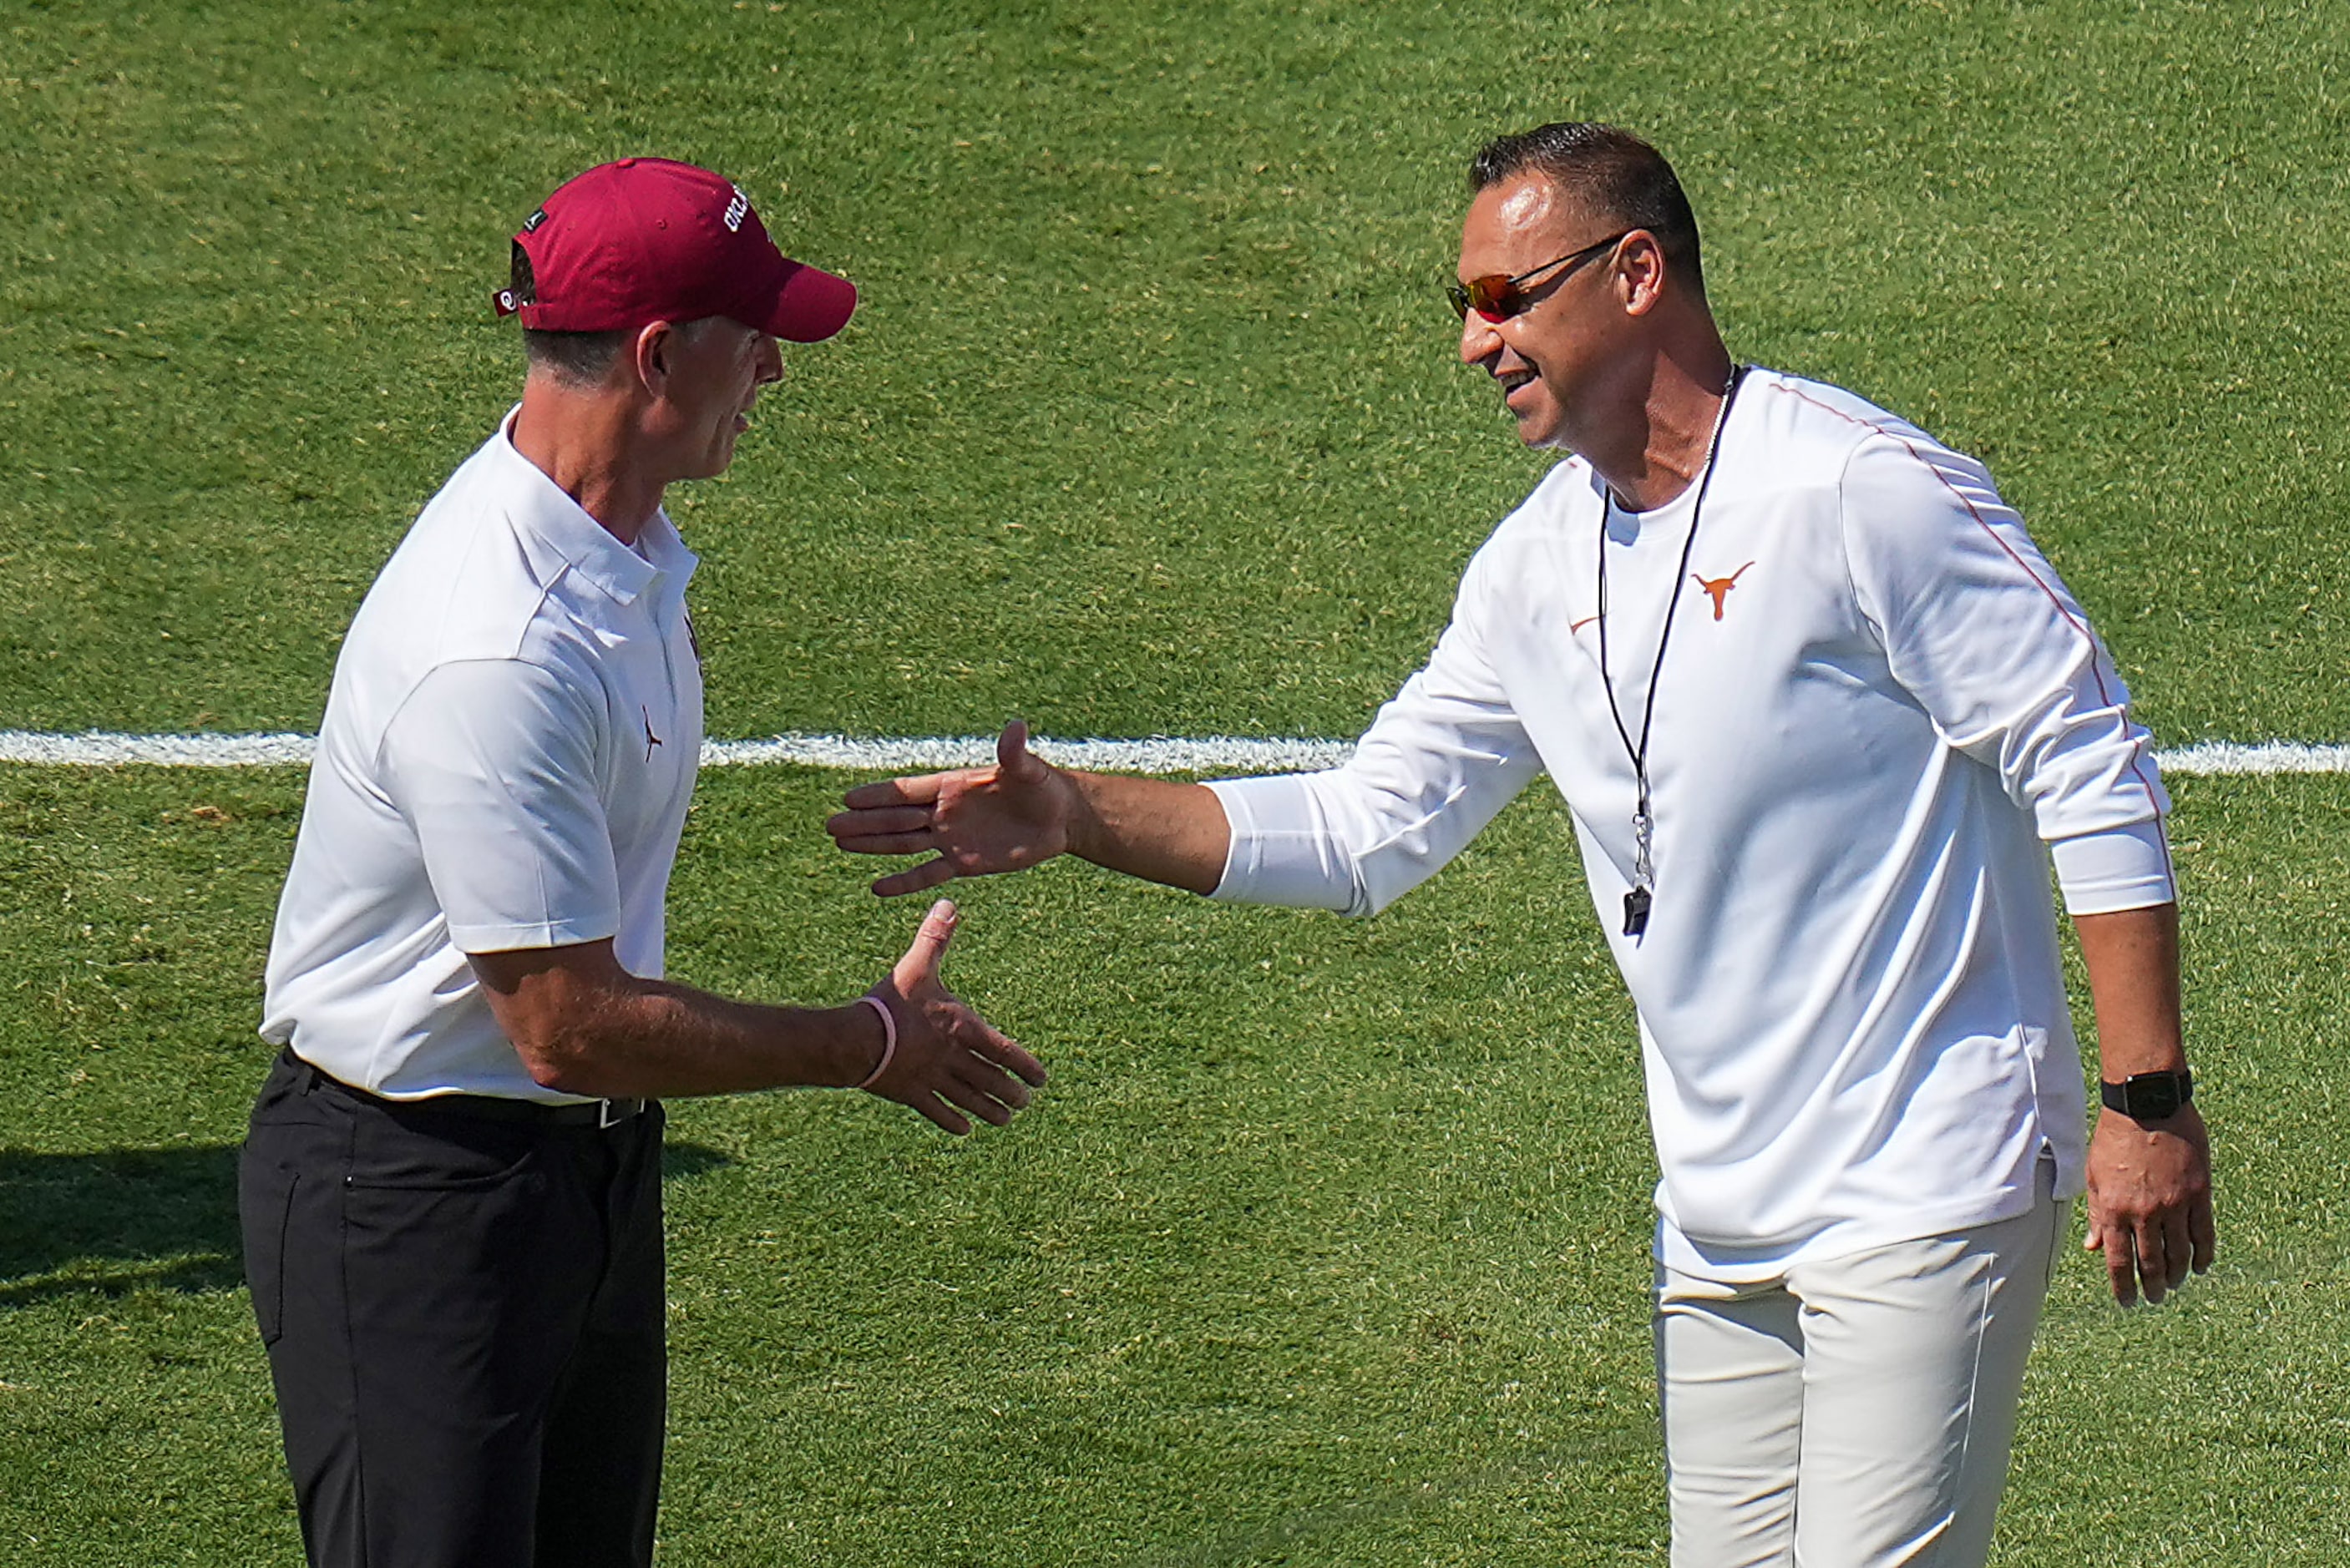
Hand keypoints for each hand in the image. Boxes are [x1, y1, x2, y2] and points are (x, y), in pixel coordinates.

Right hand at [828, 720, 1078, 896]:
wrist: (1060, 818)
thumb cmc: (1044, 787)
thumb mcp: (1029, 769)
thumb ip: (1015, 753)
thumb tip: (1016, 726)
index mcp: (953, 786)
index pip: (908, 791)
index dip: (880, 795)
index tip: (848, 797)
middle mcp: (945, 812)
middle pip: (897, 818)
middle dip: (864, 821)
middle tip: (830, 825)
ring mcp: (952, 838)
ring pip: (904, 843)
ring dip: (873, 844)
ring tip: (840, 843)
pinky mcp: (965, 863)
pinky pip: (928, 873)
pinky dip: (905, 882)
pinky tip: (878, 887)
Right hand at [861, 899, 1047, 1134]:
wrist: (855, 1038)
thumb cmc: (889, 1001)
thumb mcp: (917, 966)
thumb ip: (935, 938)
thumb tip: (949, 903)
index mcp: (962, 1028)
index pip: (1005, 1051)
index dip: (1026, 1067)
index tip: (1042, 1080)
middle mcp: (954, 1057)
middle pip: (992, 1081)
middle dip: (1011, 1094)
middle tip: (1025, 1103)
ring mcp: (933, 1079)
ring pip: (970, 1100)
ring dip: (989, 1110)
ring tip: (1005, 1119)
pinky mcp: (911, 1095)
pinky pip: (938, 1112)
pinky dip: (953, 1121)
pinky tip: (964, 1129)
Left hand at [2084, 1101, 2213, 1305]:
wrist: (2146, 1106)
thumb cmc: (2114, 1138)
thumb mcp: (2094, 1175)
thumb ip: (2098, 1214)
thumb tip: (2095, 1247)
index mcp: (2115, 1208)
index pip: (2119, 1261)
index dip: (2123, 1287)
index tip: (2127, 1302)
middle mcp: (2145, 1212)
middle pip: (2152, 1263)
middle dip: (2153, 1286)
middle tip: (2154, 1298)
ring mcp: (2175, 1204)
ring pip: (2180, 1253)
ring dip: (2178, 1274)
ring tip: (2175, 1284)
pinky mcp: (2200, 1193)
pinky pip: (2205, 1234)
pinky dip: (2204, 1255)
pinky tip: (2201, 1266)